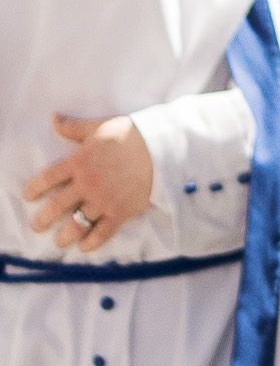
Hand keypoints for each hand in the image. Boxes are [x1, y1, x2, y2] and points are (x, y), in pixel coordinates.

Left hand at [24, 114, 153, 249]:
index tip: (28, 196)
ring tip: (59, 241)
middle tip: (37, 226)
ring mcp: (103, 200)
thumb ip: (74, 127)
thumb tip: (53, 118)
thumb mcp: (101, 126)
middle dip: (43, 219)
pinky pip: (102, 232)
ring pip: (76, 223)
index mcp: (78, 162)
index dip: (34, 189)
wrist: (165, 147)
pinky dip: (92, 242)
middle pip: (56, 206)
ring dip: (65, 235)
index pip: (47, 179)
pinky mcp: (121, 211)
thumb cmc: (133, 134)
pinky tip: (84, 247)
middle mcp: (86, 184)